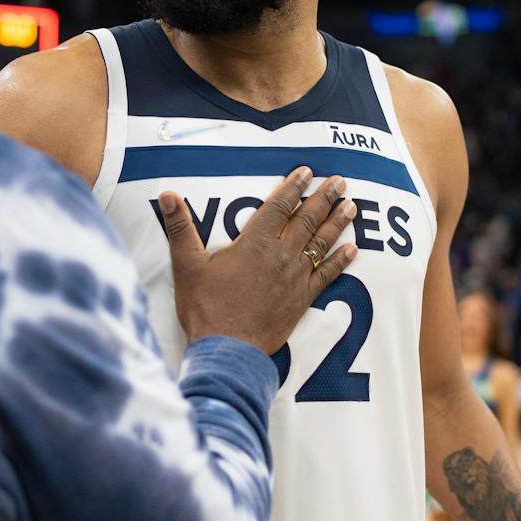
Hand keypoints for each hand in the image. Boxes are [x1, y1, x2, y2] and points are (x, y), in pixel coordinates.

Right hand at [160, 166, 357, 354]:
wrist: (228, 349)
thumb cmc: (205, 307)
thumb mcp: (186, 265)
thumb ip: (180, 228)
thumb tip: (167, 195)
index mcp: (255, 243)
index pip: (279, 206)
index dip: (294, 186)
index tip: (307, 171)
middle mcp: (280, 255)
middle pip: (307, 219)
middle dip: (324, 197)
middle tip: (340, 181)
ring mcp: (295, 277)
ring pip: (321, 243)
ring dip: (338, 222)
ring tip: (351, 206)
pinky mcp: (302, 299)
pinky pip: (327, 275)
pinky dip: (341, 261)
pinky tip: (352, 249)